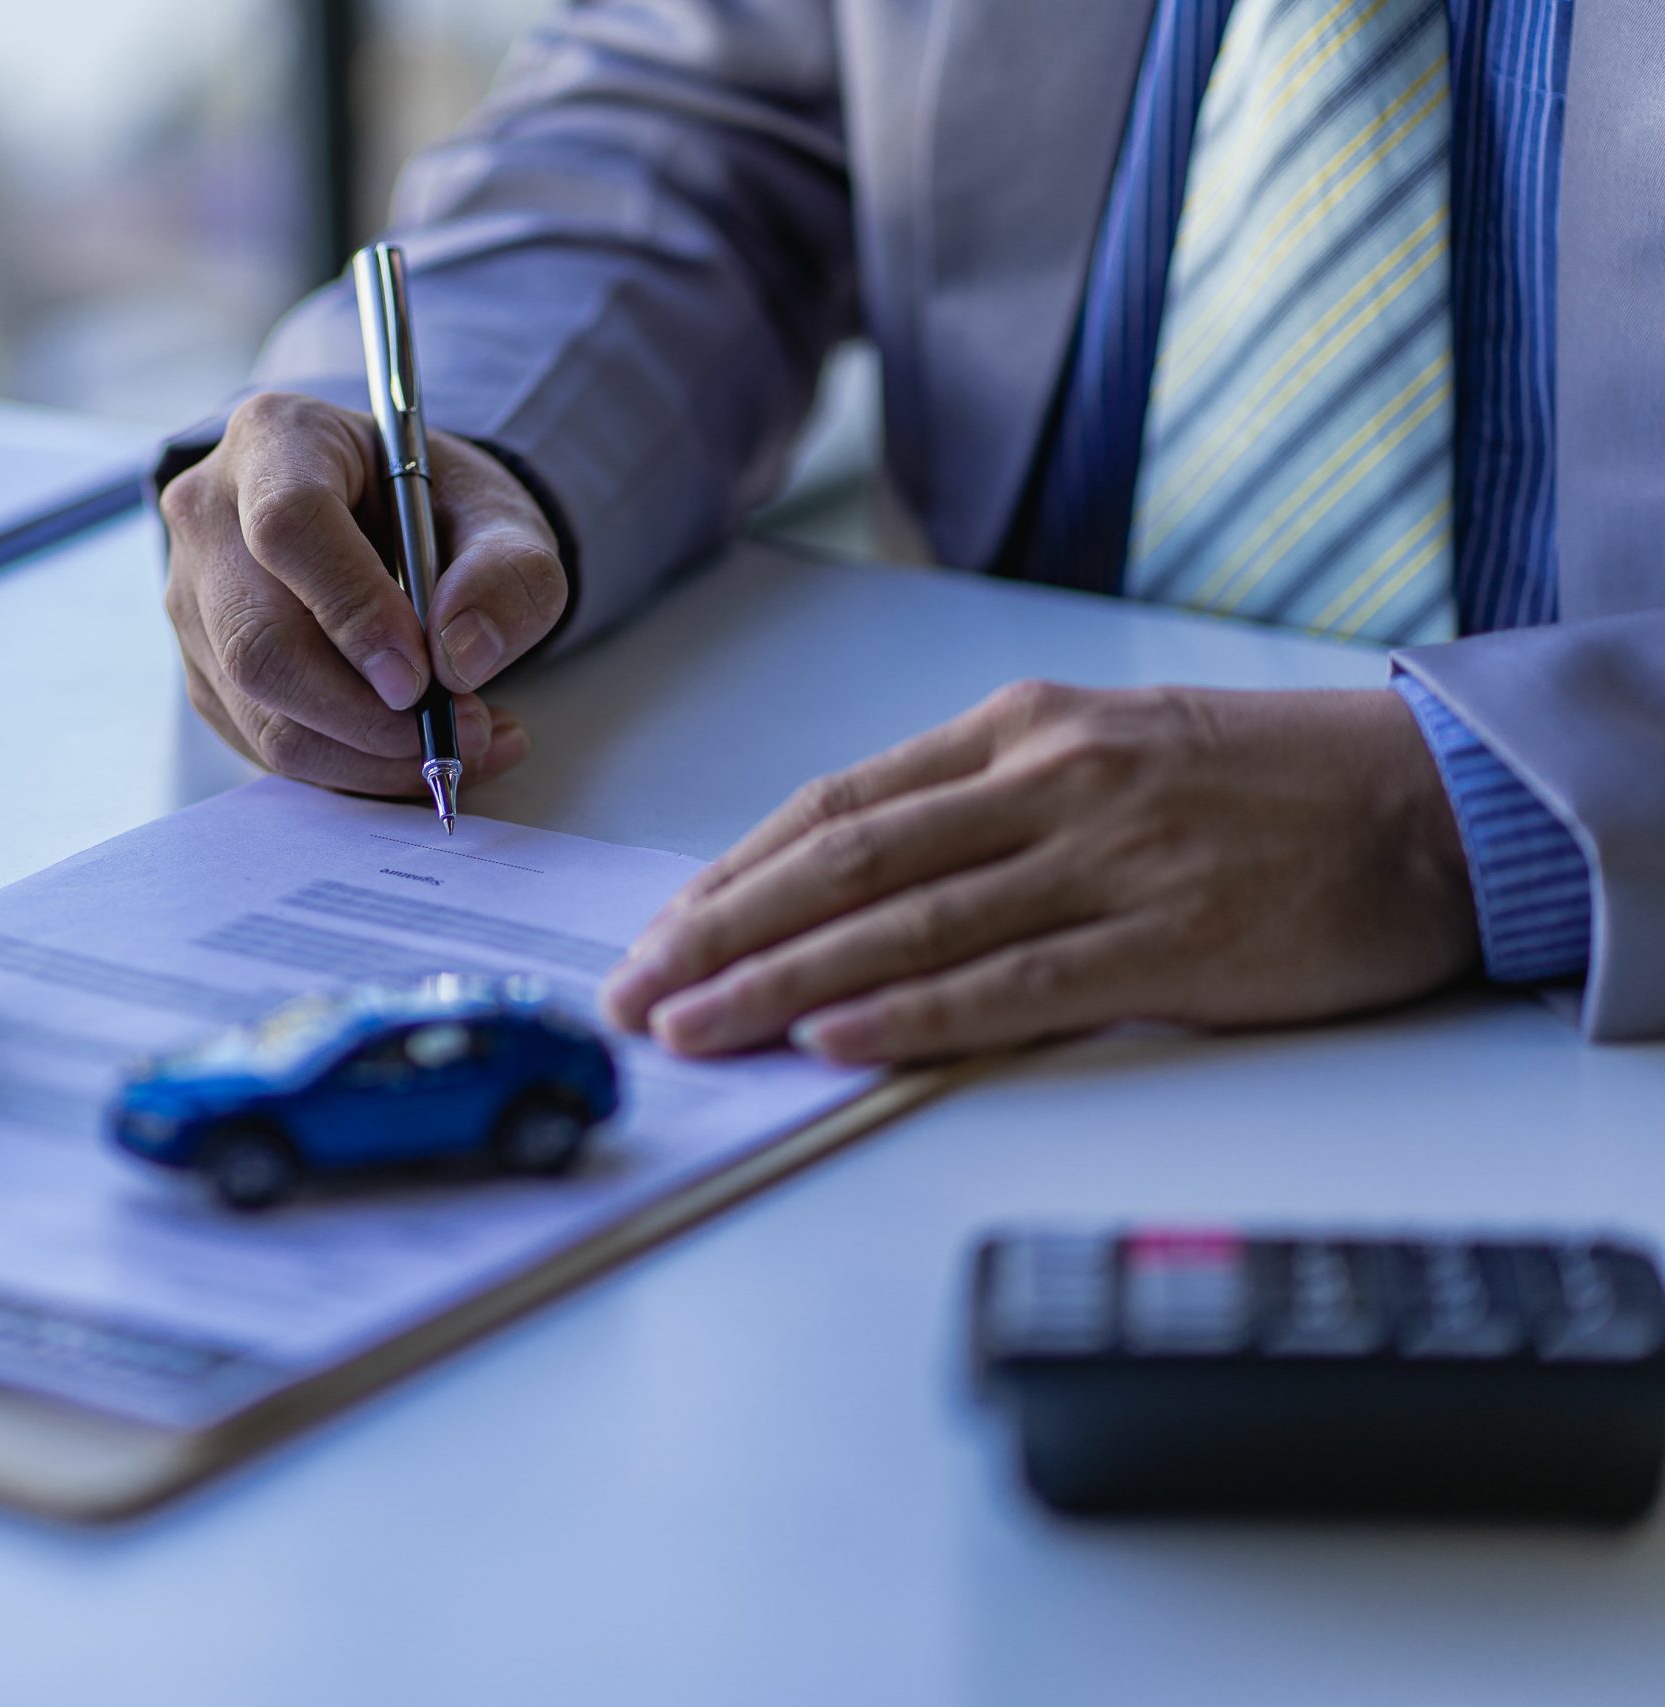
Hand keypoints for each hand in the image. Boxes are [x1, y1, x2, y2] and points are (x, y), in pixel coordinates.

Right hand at [161, 392, 566, 793]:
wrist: (388, 525)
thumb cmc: (435, 508)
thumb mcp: (501, 516)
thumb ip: (507, 573)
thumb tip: (459, 655)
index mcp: (276, 440)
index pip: (288, 527)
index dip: (353, 610)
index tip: (422, 676)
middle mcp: (210, 517)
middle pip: (258, 640)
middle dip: (365, 714)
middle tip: (458, 731)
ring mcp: (194, 602)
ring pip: (261, 710)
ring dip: (368, 756)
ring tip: (464, 746)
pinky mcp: (207, 673)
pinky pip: (267, 746)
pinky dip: (353, 770)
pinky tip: (421, 751)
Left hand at [599, 682, 1480, 1064]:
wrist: (1438, 801)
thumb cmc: (1263, 783)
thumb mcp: (1105, 752)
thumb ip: (982, 810)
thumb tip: (851, 889)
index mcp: (1019, 731)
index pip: (835, 807)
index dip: (732, 876)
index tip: (657, 933)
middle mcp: (1048, 783)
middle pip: (842, 863)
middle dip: (720, 934)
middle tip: (633, 992)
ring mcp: (1108, 859)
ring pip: (905, 924)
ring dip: (781, 981)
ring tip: (694, 1028)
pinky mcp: (1171, 941)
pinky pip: (1013, 982)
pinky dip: (912, 1010)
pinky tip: (832, 1037)